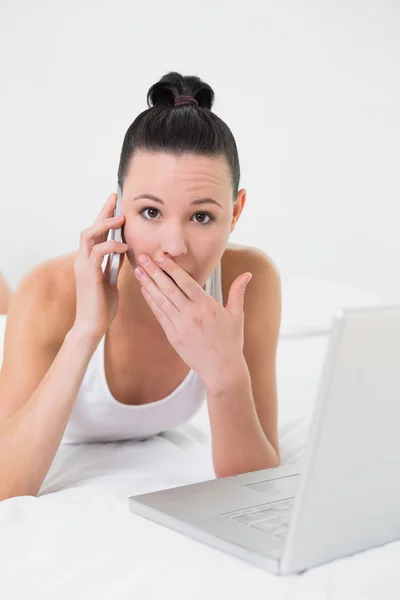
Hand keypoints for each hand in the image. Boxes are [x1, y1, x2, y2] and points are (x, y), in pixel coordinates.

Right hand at [72, 193, 128, 340]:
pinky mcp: (88, 275)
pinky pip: (97, 253)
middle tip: (115, 198)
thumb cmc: (102, 308)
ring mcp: (83, 267)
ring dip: (105, 225)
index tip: (114, 203)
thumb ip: (113, 265)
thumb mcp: (111, 281)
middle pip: (90, 228)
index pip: (95, 234)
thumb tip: (123, 251)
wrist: (91, 327)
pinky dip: (111, 246)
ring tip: (121, 219)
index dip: (104, 217)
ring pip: (89, 236)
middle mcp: (82, 261)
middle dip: (103, 212)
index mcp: (88, 262)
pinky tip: (124, 247)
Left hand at [134, 252, 251, 386]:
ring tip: (138, 271)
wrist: (222, 369)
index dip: (172, 268)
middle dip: (154, 272)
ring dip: (148, 285)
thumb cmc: (231, 342)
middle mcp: (191, 314)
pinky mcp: (173, 336)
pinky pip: (160, 315)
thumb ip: (238, 292)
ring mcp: (180, 326)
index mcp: (206, 306)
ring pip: (161, 301)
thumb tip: (248, 274)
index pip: (186, 282)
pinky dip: (151, 302)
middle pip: (169, 289)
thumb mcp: (237, 315)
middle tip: (143, 258)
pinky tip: (145, 291)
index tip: (161, 256)